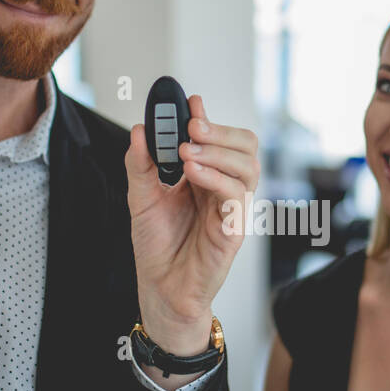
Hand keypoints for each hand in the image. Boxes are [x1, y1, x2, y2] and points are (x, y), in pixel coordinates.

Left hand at [126, 93, 259, 353]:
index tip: (190, 102)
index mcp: (206, 177)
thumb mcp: (140, 197)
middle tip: (192, 127)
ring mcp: (231, 209)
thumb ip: (141, 164)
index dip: (208, 118)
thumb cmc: (157, 245)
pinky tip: (192, 173)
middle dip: (221, 131)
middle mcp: (223, 189)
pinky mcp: (233, 230)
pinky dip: (216, 178)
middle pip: (246, 147)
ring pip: (248, 167)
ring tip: (186, 152)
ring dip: (218, 152)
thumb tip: (141, 129)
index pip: (220, 139)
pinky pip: (236, 196)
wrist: (160, 289)